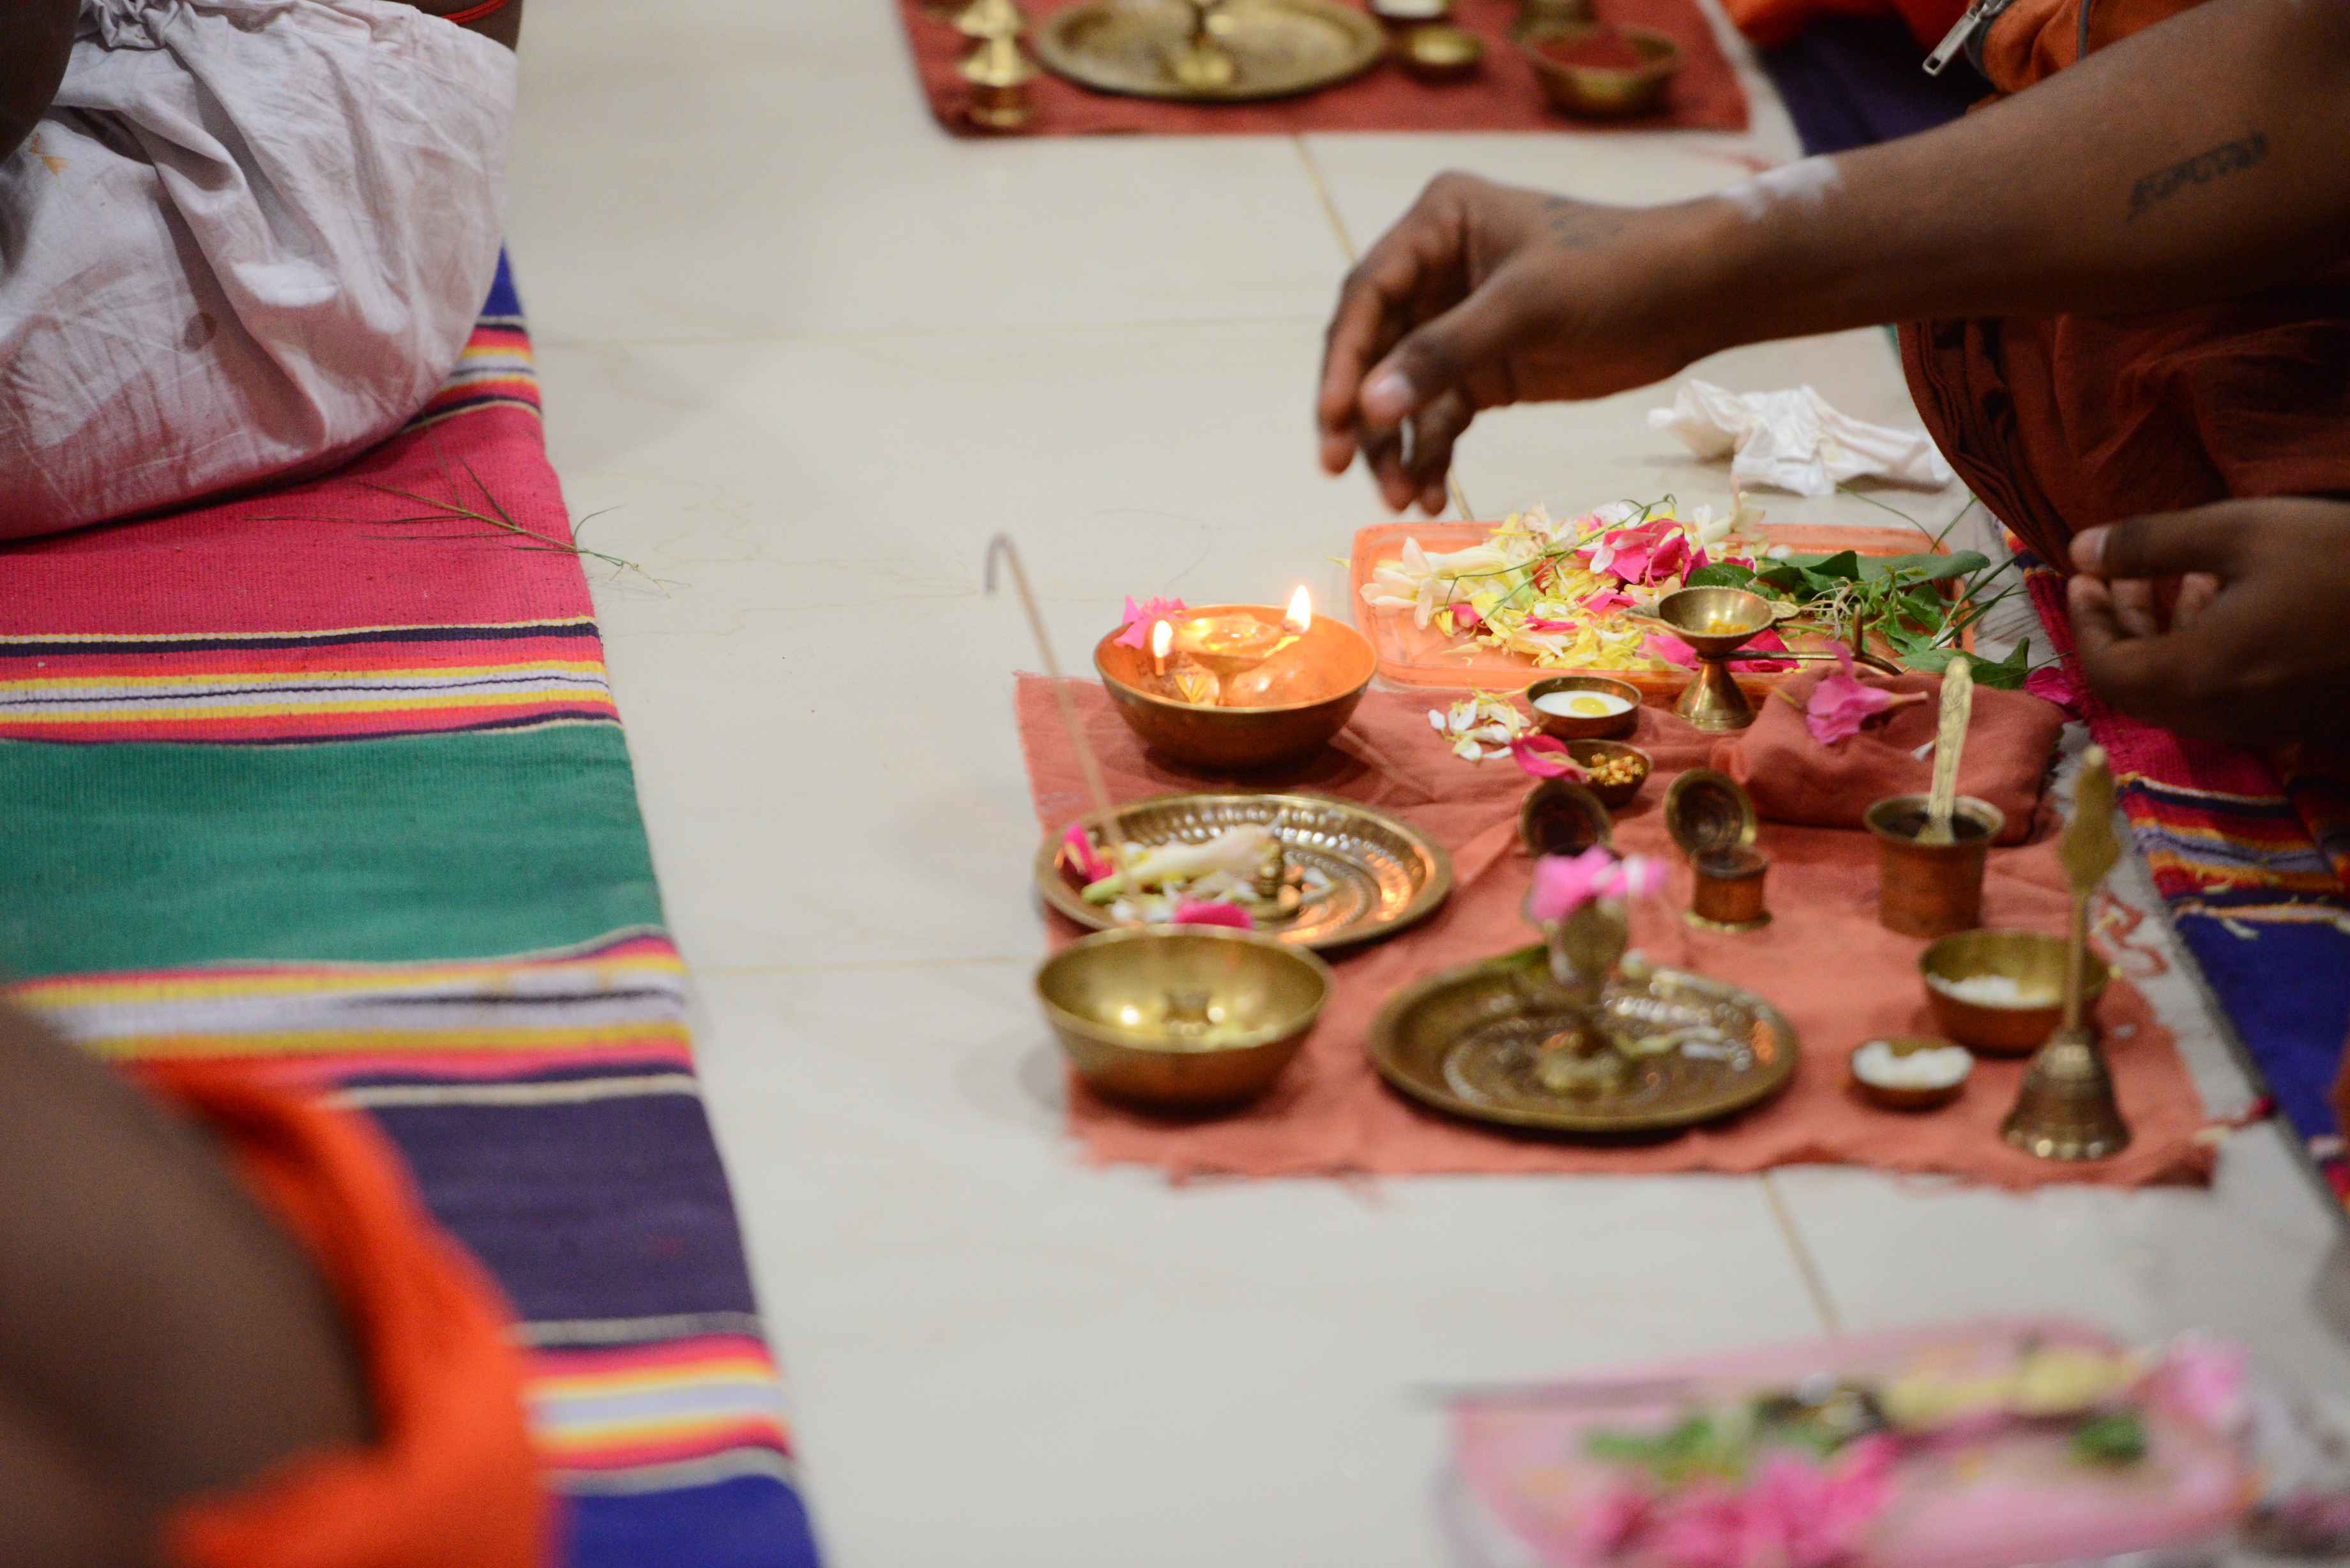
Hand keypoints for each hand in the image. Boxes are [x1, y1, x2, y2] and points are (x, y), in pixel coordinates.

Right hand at [1315, 173, 1730, 512]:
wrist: (1695, 298)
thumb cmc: (1614, 274)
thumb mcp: (1524, 308)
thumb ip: (1442, 356)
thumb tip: (1367, 410)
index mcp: (1436, 225)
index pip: (1367, 297)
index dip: (1344, 362)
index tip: (1333, 420)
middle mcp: (1436, 271)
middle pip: (1375, 350)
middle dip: (1361, 413)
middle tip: (1338, 468)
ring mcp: (1458, 323)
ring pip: (1402, 393)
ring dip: (1396, 447)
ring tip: (1399, 500)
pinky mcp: (1485, 369)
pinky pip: (1439, 418)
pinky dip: (1430, 456)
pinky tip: (1429, 496)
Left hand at [2067, 498, 2349, 743]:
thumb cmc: (2341, 561)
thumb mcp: (2240, 532)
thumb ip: (2150, 544)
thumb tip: (2079, 549)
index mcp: (2196, 676)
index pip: (2104, 670)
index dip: (2085, 622)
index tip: (2084, 574)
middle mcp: (2220, 715)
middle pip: (2138, 685)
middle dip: (2120, 625)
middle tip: (2115, 573)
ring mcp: (2260, 724)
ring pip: (2181, 689)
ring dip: (2164, 633)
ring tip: (2176, 574)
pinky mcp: (2295, 719)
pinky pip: (2225, 692)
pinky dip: (2204, 648)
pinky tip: (2227, 594)